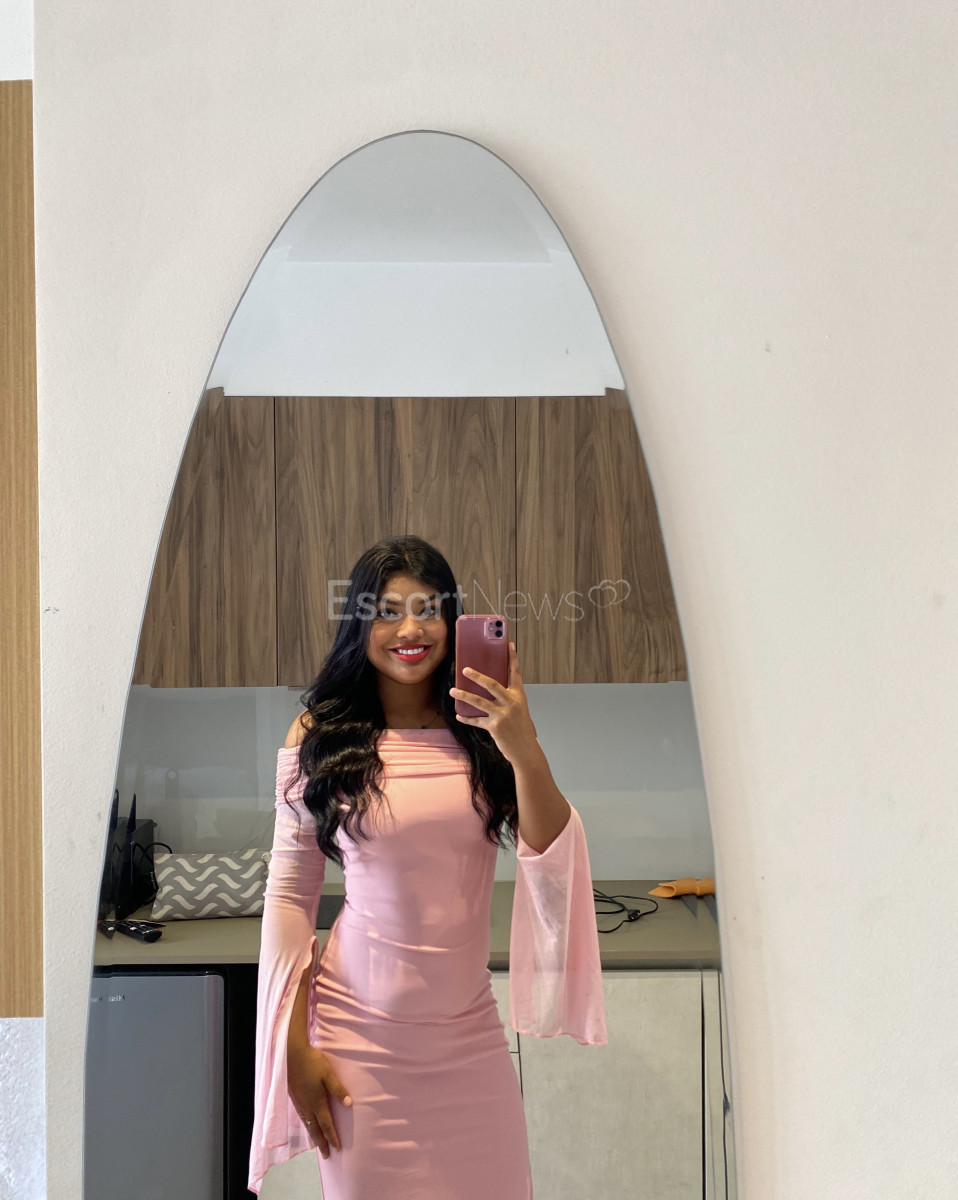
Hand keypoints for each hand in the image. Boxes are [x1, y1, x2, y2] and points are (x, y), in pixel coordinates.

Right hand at [287, 1043, 351, 1159]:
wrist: (291, 1054)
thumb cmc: (312, 1062)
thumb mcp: (328, 1074)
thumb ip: (338, 1089)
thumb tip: (349, 1103)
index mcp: (316, 1102)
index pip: (326, 1124)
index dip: (332, 1137)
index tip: (337, 1148)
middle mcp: (306, 1106)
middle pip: (314, 1129)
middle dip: (321, 1143)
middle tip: (326, 1155)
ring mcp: (298, 1103)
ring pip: (307, 1125)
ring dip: (313, 1136)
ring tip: (317, 1144)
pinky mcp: (293, 1097)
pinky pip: (301, 1118)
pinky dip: (306, 1126)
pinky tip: (307, 1124)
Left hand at [450, 641, 538, 765]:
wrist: (526, 750)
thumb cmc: (522, 730)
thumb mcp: (519, 710)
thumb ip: (507, 699)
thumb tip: (489, 690)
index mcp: (519, 696)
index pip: (515, 673)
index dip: (512, 658)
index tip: (509, 645)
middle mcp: (511, 703)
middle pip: (492, 684)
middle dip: (477, 676)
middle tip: (465, 669)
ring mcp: (503, 715)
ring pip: (479, 701)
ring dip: (464, 695)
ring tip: (453, 690)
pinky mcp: (495, 726)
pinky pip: (476, 720)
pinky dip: (466, 718)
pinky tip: (459, 715)